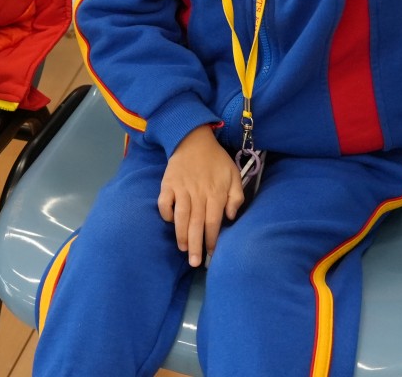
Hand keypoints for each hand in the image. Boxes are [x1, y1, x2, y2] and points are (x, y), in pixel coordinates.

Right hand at [158, 126, 244, 266]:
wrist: (193, 139)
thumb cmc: (216, 160)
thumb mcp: (234, 175)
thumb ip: (236, 197)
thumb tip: (230, 216)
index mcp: (216, 192)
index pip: (213, 221)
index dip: (212, 239)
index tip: (211, 253)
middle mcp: (198, 193)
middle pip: (197, 223)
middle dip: (196, 245)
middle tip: (195, 263)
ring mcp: (181, 188)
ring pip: (181, 216)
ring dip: (182, 235)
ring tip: (183, 249)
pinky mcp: (168, 184)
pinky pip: (164, 202)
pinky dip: (166, 214)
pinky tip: (171, 222)